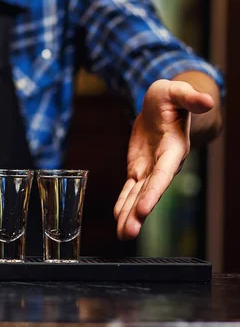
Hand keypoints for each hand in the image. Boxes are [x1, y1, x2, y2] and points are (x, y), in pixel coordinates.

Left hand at [113, 79, 214, 239]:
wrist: (163, 105)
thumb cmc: (171, 97)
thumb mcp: (176, 92)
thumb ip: (189, 97)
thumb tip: (207, 100)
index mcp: (173, 149)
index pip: (163, 174)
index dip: (153, 192)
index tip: (143, 209)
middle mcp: (163, 165)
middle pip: (150, 192)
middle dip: (138, 213)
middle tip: (128, 233)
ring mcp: (150, 169)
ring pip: (138, 196)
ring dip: (129, 215)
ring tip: (123, 235)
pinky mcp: (138, 168)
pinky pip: (129, 189)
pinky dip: (123, 203)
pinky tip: (118, 218)